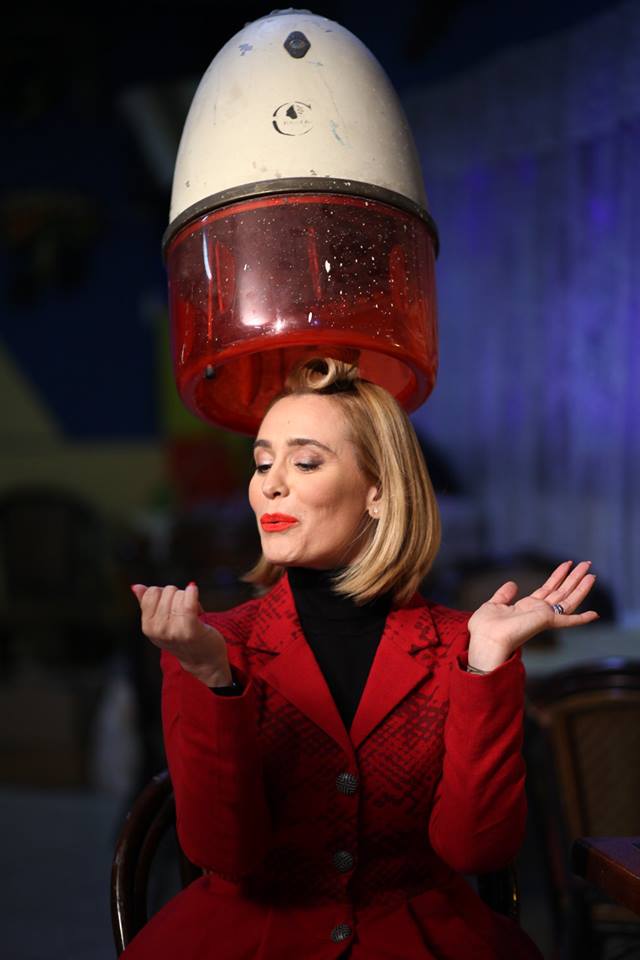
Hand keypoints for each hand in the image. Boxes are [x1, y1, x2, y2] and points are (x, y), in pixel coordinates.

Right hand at [131, 582, 231, 686]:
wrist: (204, 660)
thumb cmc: (183, 637)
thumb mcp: (162, 622)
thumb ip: (148, 604)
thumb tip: (135, 586)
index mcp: (148, 626)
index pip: (152, 592)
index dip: (165, 593)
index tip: (172, 605)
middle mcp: (158, 630)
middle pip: (167, 591)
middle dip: (179, 596)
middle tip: (185, 612)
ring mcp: (173, 631)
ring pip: (180, 595)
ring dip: (190, 599)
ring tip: (193, 615)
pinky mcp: (191, 630)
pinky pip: (188, 603)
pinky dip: (192, 593)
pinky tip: (194, 590)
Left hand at [467, 560, 598, 671]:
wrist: (485, 639)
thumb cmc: (485, 628)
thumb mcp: (494, 605)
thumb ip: (504, 595)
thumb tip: (512, 584)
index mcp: (526, 608)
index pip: (547, 589)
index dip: (557, 576)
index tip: (566, 564)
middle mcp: (537, 611)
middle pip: (561, 591)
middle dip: (573, 577)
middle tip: (586, 563)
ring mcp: (543, 616)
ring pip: (567, 599)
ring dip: (580, 587)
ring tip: (592, 573)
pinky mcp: (546, 622)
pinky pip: (568, 620)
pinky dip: (582, 618)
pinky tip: (595, 614)